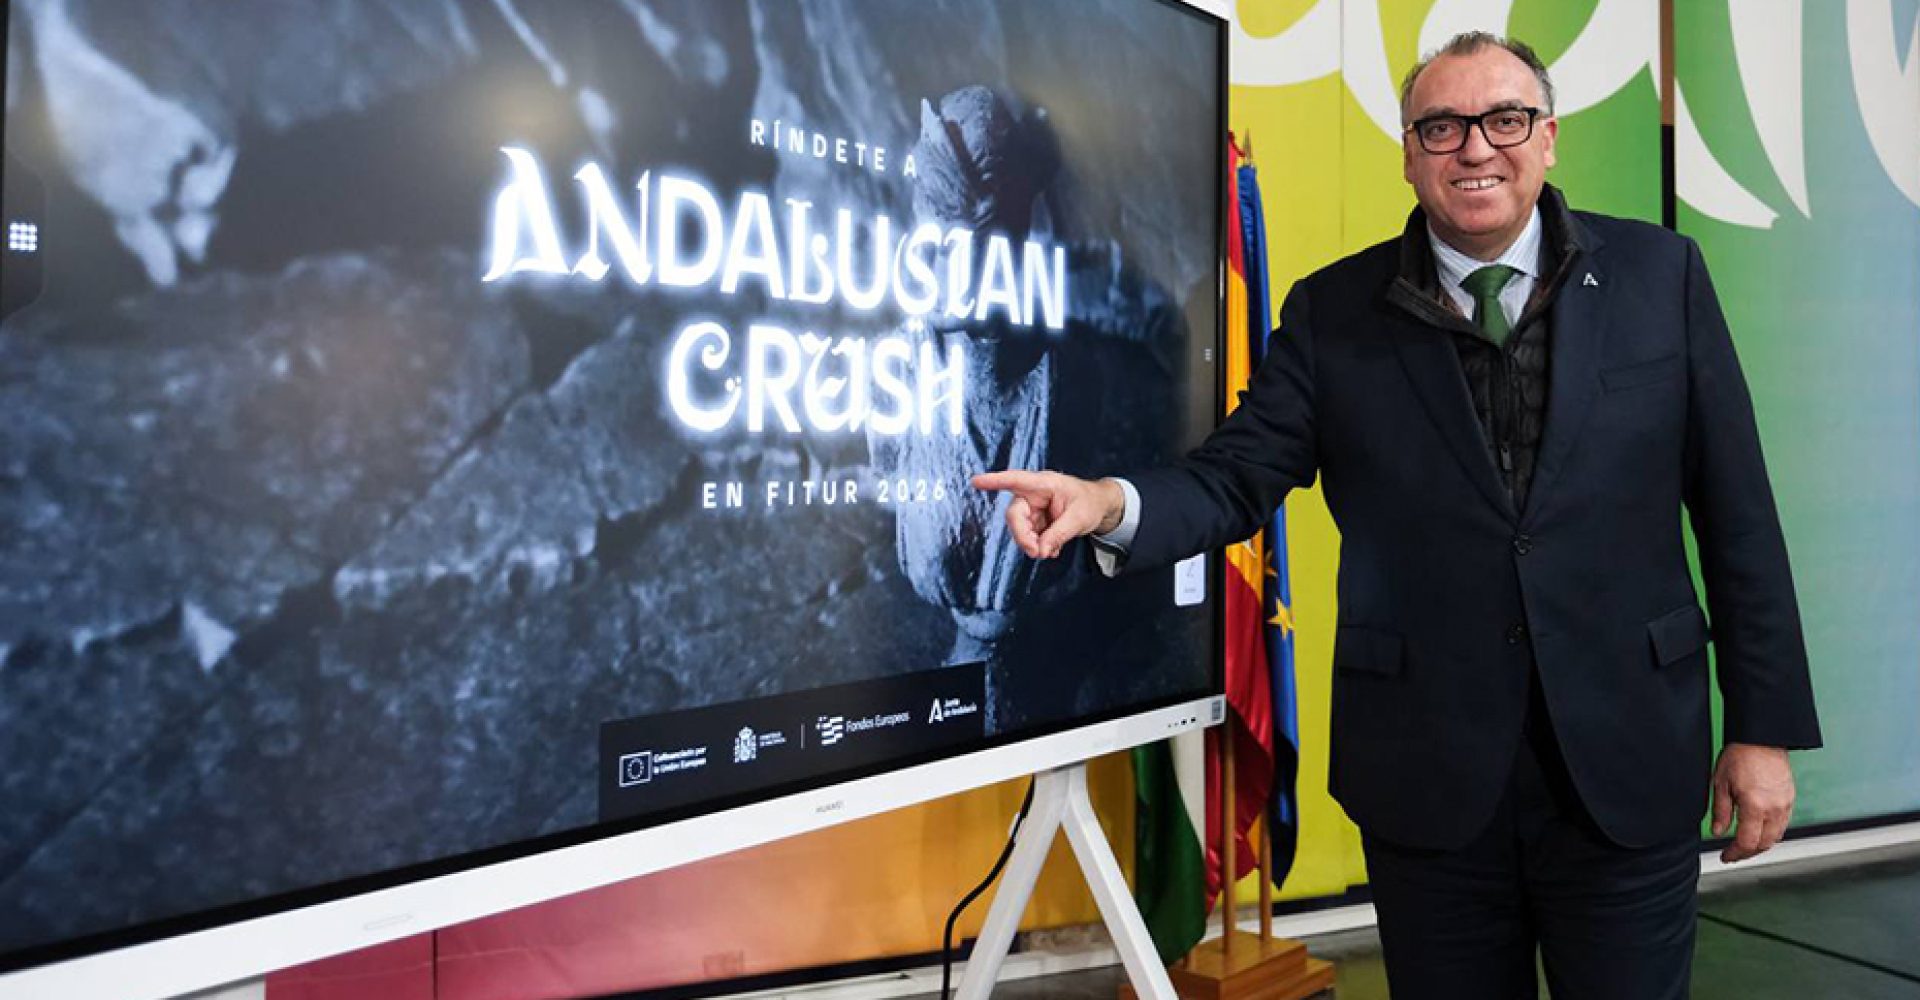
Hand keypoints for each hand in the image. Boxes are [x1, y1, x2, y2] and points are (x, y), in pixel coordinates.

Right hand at [971, 471, 1125, 559]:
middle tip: (1037, 553)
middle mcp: (1034, 494)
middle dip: (1023, 536)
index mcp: (1044, 483)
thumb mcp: (1079, 519)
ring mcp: (1033, 508)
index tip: (976, 481)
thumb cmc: (1090, 503)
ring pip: (1021, 529)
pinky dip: (1038, 545)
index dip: (994, 481)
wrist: (1099, 507)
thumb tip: (1040, 550)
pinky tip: (1051, 549)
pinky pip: (1029, 535)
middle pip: (1015, 515)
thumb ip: (1059, 534)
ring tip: (1050, 551)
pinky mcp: (1036, 520)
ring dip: (1032, 543)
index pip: (1015, 480)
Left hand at [1711, 743, 1795, 862]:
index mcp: (1754, 806)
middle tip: (1733, 855)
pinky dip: (1771, 833)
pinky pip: (1783, 825)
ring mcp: (1785, 804)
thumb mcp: (1720, 783)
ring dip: (1761, 845)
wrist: (1762, 738)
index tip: (1725, 857)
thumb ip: (1720, 811)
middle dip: (1748, 853)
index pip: (1747, 842)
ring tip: (1745, 846)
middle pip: (1764, 844)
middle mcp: (1774, 808)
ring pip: (1776, 837)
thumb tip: (1718, 832)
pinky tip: (1759, 831)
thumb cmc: (1740, 755)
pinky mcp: (1790, 799)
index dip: (1735, 854)